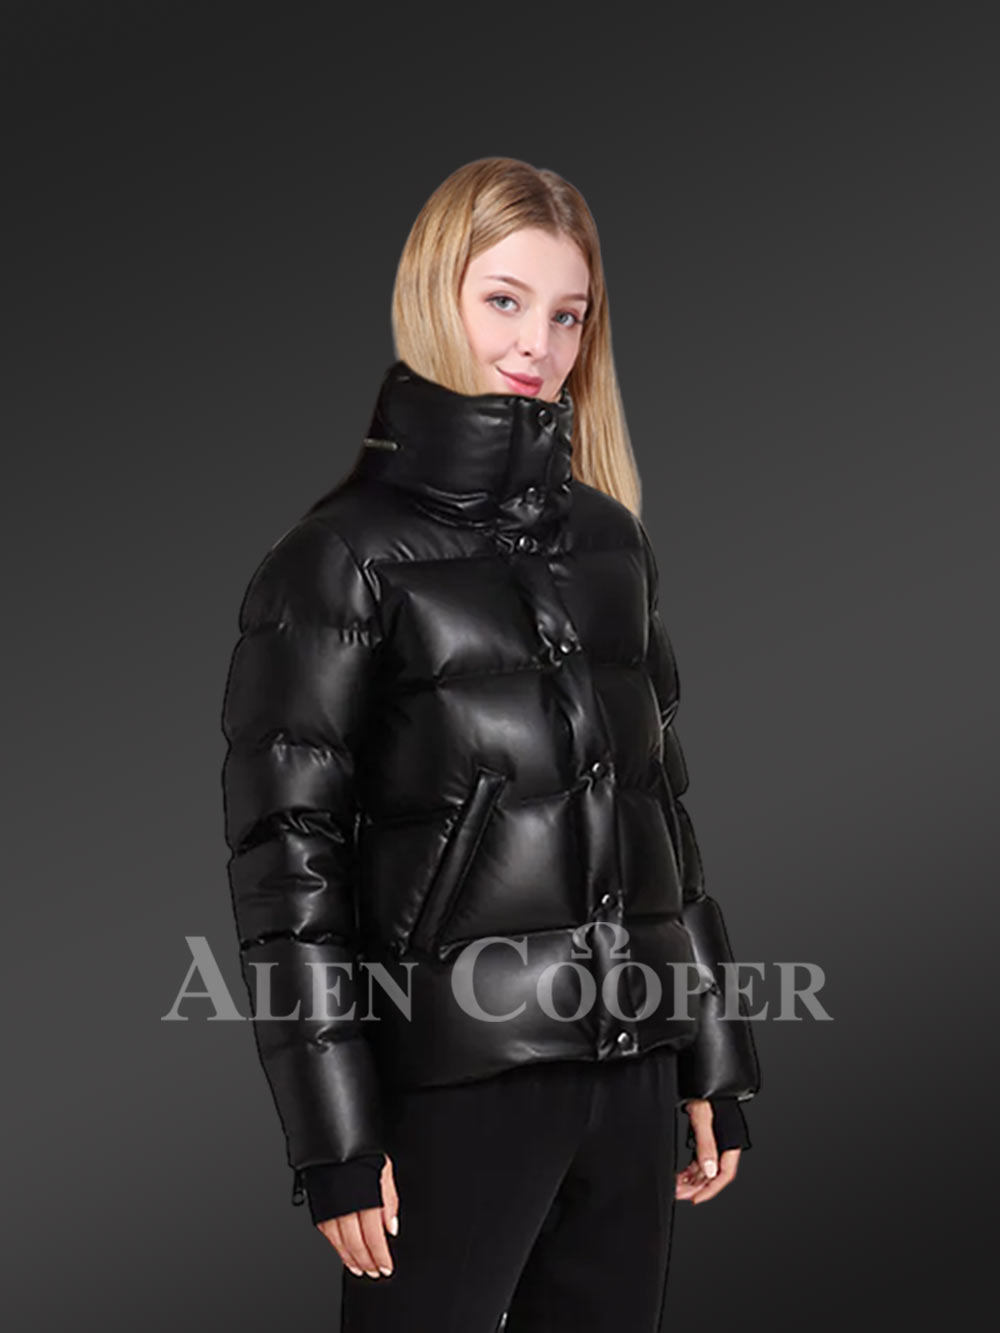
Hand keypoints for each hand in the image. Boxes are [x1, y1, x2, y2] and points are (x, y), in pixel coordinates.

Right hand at [316, 1154, 399, 1277]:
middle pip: (357, 1243)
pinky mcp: (319, 1205)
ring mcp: (330, 1206)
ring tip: (360, 1269)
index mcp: (365, 1196)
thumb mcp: (384, 1169)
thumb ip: (389, 1200)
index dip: (381, 1255)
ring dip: (351, 1259)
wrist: (333, 1137)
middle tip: (375, 1272)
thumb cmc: (362, 1151)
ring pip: (340, 1242)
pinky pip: (327, 1233)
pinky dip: (336, 1246)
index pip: (374, 1236)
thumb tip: (392, 1228)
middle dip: (367, 1261)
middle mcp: (346, 1205)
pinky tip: (343, 1252)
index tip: (387, 1267)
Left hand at [676, 1099, 740, 1203]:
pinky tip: (681, 1174)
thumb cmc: (705, 1090)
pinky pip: (701, 1158)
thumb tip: (709, 1170)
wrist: (698, 1076)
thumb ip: (706, 1144)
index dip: (711, 1189)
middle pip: (714, 1173)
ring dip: (692, 1178)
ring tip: (677, 1185)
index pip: (725, 1173)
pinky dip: (692, 1167)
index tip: (696, 1198)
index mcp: (730, 1139)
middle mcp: (725, 1141)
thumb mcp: (702, 1116)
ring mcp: (716, 1139)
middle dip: (697, 1185)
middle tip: (679, 1193)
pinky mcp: (706, 1135)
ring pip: (706, 1167)